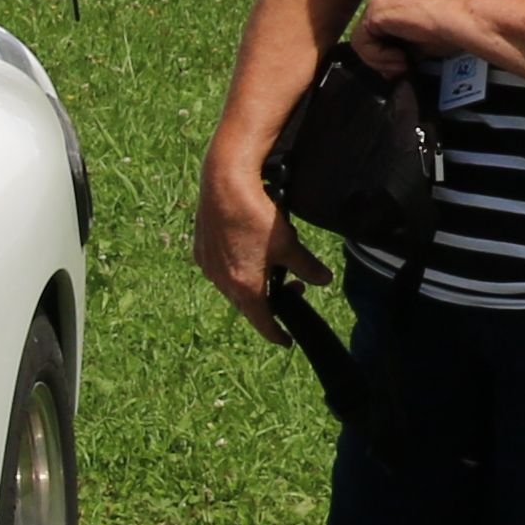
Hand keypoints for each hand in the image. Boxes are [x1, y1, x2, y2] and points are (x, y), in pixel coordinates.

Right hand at [194, 155, 295, 331]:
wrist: (224, 183)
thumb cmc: (257, 214)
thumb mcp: (289, 244)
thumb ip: (307, 266)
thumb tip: (323, 280)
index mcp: (244, 286)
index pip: (263, 322)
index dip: (277, 334)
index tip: (287, 341)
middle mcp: (221, 281)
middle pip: (247, 303)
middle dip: (269, 301)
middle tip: (294, 285)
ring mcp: (208, 266)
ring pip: (232, 286)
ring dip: (252, 283)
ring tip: (270, 264)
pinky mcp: (200, 249)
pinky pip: (219, 269)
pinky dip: (236, 267)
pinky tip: (247, 250)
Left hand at [350, 0, 503, 73]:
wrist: (456, 21)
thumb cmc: (448, 31)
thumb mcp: (418, 42)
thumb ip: (401, 48)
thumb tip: (389, 68)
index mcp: (395, 0)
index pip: (376, 31)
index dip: (384, 53)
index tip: (401, 67)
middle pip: (366, 35)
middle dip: (379, 58)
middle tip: (398, 70)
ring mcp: (378, 2)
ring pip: (362, 41)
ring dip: (380, 60)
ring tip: (402, 64)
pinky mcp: (375, 12)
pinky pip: (363, 43)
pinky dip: (378, 57)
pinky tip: (399, 58)